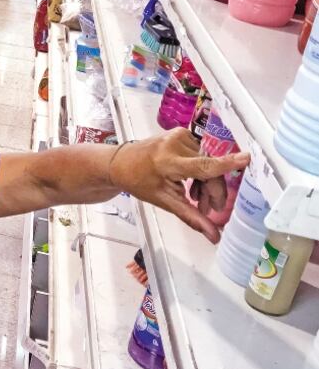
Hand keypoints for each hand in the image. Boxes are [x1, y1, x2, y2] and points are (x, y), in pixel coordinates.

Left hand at [109, 128, 249, 243]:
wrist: (121, 162)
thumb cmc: (139, 181)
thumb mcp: (164, 201)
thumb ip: (191, 216)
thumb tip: (214, 235)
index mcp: (168, 162)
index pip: (202, 165)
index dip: (225, 164)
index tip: (246, 159)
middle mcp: (175, 144)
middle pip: (209, 169)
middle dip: (213, 191)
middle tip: (208, 208)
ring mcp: (178, 136)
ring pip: (207, 163)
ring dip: (207, 182)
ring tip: (197, 198)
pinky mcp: (181, 133)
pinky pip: (201, 154)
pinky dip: (200, 170)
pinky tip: (192, 183)